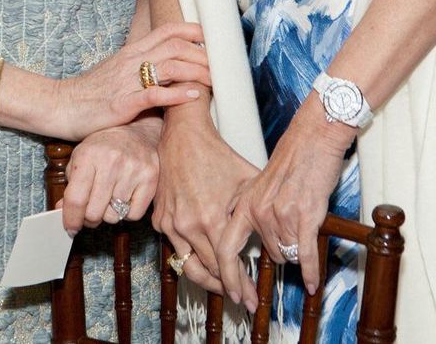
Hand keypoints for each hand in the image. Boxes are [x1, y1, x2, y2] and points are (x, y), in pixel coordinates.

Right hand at [59, 23, 209, 139]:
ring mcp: (128, 81)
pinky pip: (155, 93)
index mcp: (132, 51)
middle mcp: (132, 61)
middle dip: (203, 55)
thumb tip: (168, 66)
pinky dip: (177, 94)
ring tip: (215, 81)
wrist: (60, 105)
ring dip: (197, 72)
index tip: (212, 39)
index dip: (194, 31)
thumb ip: (141, 65)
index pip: (168, 30)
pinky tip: (193, 96)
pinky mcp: (123, 104)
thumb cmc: (91, 91)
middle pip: (176, 46)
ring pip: (170, 65)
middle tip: (220, 67)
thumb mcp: (117, 70)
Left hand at [60, 118, 161, 234]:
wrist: (138, 129)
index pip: (75, 199)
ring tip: (111, 195)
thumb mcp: (82, 155)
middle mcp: (111, 161)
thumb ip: (71, 184)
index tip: (71, 228)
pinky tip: (126, 195)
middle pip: (94, 213)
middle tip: (92, 208)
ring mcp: (133, 169)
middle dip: (90, 217)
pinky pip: (133, 215)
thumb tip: (62, 211)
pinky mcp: (151, 178)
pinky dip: (128, 212)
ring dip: (109, 212)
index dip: (71, 219)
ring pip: (113, 216)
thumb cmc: (106, 145)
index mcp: (89, 154)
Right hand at [153, 102, 258, 300]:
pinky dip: (191, 259)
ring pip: (189, 267)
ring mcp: (170, 224)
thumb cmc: (216, 154)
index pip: (228, 265)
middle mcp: (189, 225)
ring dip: (208, 281)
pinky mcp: (159, 220)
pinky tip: (205, 262)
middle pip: (210, 272)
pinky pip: (176, 249)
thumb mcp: (245, 179)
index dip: (242, 285)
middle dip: (228, 288)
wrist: (183, 135)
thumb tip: (276, 232)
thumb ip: (257, 210)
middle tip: (243, 298)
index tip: (252, 298)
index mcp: (211, 218)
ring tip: (224, 288)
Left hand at [216, 94, 351, 308]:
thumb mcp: (260, 184)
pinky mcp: (304, 217)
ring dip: (298, 247)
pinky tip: (312, 284)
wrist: (313, 137)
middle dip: (278, 255)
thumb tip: (252, 238)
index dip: (227, 277)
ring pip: (288, 253)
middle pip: (268, 253)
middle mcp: (258, 212)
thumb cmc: (291, 158)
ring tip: (304, 220)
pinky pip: (305, 255)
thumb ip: (253, 210)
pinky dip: (310, 272)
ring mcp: (280, 216)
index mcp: (244, 203)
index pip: (226, 249)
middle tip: (281, 253)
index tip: (232, 296)